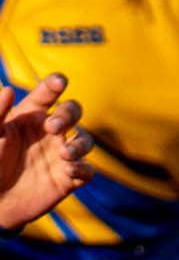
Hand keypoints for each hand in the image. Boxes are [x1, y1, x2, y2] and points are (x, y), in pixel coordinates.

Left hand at [0, 74, 92, 229]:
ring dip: (80, 144)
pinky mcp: (70, 178)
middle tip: (52, 127)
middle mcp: (50, 132)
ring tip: (64, 153)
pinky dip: (82, 169)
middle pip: (73, 112)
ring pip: (85, 140)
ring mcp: (61, 155)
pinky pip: (87, 170)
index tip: (60, 81)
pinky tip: (69, 170)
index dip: (54, 85)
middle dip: (68, 115)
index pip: (46, 94)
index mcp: (30, 116)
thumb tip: (8, 89)